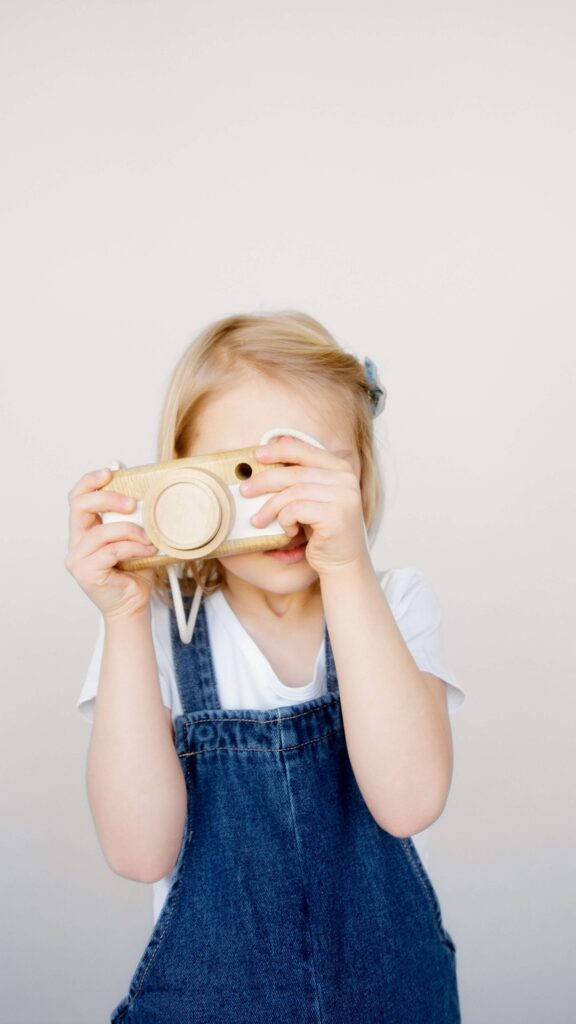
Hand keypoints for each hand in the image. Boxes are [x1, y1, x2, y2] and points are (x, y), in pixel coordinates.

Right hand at [65, 467, 157, 619]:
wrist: (134, 605)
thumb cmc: (135, 572)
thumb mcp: (134, 538)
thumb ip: (133, 518)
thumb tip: (146, 491)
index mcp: (84, 530)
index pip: (77, 498)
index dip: (90, 481)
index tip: (111, 471)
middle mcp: (76, 543)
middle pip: (80, 506)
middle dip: (108, 498)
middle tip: (133, 503)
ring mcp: (78, 559)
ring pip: (102, 531)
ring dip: (131, 530)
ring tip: (150, 538)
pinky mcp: (86, 573)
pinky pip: (111, 550)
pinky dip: (133, 547)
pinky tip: (148, 549)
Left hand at [240, 435, 369, 575]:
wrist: (343, 564)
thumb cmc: (323, 531)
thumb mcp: (313, 497)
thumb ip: (301, 472)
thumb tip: (278, 441)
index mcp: (341, 468)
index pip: (305, 450)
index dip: (278, 450)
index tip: (256, 455)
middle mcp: (346, 479)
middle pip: (294, 472)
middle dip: (264, 480)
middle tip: (245, 491)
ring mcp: (344, 497)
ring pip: (292, 492)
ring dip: (270, 507)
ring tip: (258, 520)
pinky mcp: (336, 516)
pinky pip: (296, 510)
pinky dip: (285, 520)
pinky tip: (288, 530)